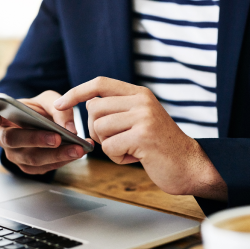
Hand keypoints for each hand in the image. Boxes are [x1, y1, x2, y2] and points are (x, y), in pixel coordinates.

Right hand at [0, 90, 92, 174]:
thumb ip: (59, 107)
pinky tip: (76, 153)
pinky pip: (43, 167)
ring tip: (77, 149)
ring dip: (56, 155)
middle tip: (57, 138)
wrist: (45, 125)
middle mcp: (3, 136)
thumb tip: (69, 127)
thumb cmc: (41, 110)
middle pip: (12, 140)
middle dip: (36, 139)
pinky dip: (61, 161)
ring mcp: (14, 154)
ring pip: (31, 158)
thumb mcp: (50, 100)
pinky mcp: (27, 166)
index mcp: (1, 115)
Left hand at [53, 77, 226, 198]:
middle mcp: (141, 100)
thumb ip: (119, 110)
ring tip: (131, 149)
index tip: (59, 104)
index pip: (99, 83)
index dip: (76, 92)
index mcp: (139, 94)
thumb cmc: (160, 147)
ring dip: (109, 146)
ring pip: (100, 128)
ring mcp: (143, 116)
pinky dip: (118, 157)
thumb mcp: (141, 119)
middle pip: (94, 109)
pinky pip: (109, 147)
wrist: (190, 165)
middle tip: (115, 142)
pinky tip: (136, 157)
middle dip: (96, 130)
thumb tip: (87, 105)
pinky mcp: (143, 136)